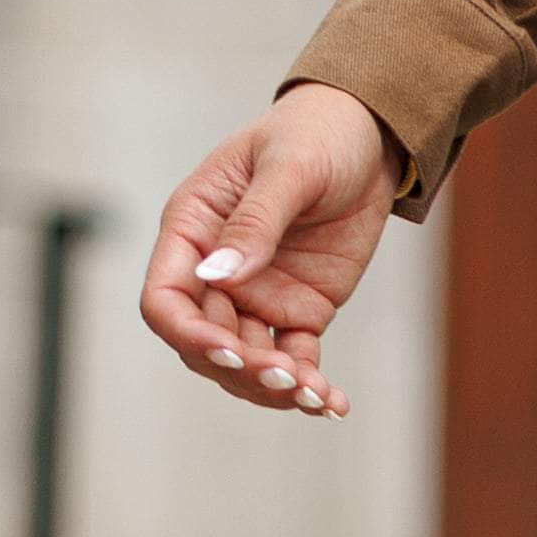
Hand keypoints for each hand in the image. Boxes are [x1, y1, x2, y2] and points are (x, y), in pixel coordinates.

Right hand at [139, 86, 400, 421]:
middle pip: (205, 342)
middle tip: (287, 379)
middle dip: (242, 368)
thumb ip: (255, 221)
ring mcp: (256, 294)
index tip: (231, 350)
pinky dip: (309, 384)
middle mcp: (216, 271)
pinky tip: (333, 404)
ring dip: (275, 387)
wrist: (369, 134)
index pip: (166, 298)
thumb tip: (218, 275)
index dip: (188, 334)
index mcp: (193, 229)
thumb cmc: (316, 133)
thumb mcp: (288, 166)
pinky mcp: (298, 309)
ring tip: (316, 397)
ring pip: (248, 361)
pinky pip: (294, 357)